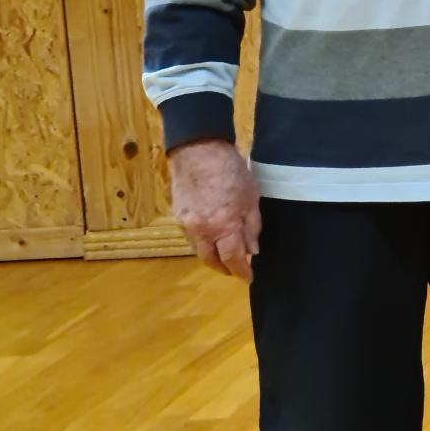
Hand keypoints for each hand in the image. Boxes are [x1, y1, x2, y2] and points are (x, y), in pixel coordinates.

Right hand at [169, 138, 260, 280]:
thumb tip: (252, 250)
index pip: (233, 258)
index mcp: (224, 225)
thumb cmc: (232, 172)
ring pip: (198, 251)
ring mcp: (186, 224)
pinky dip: (202, 244)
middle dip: (224, 269)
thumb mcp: (251, 198)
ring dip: (212, 257)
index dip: (241, 271)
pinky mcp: (177, 217)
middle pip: (211, 261)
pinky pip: (190, 239)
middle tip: (235, 270)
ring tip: (224, 256)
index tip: (248, 278)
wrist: (198, 152)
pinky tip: (211, 240)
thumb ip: (252, 227)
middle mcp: (202, 230)